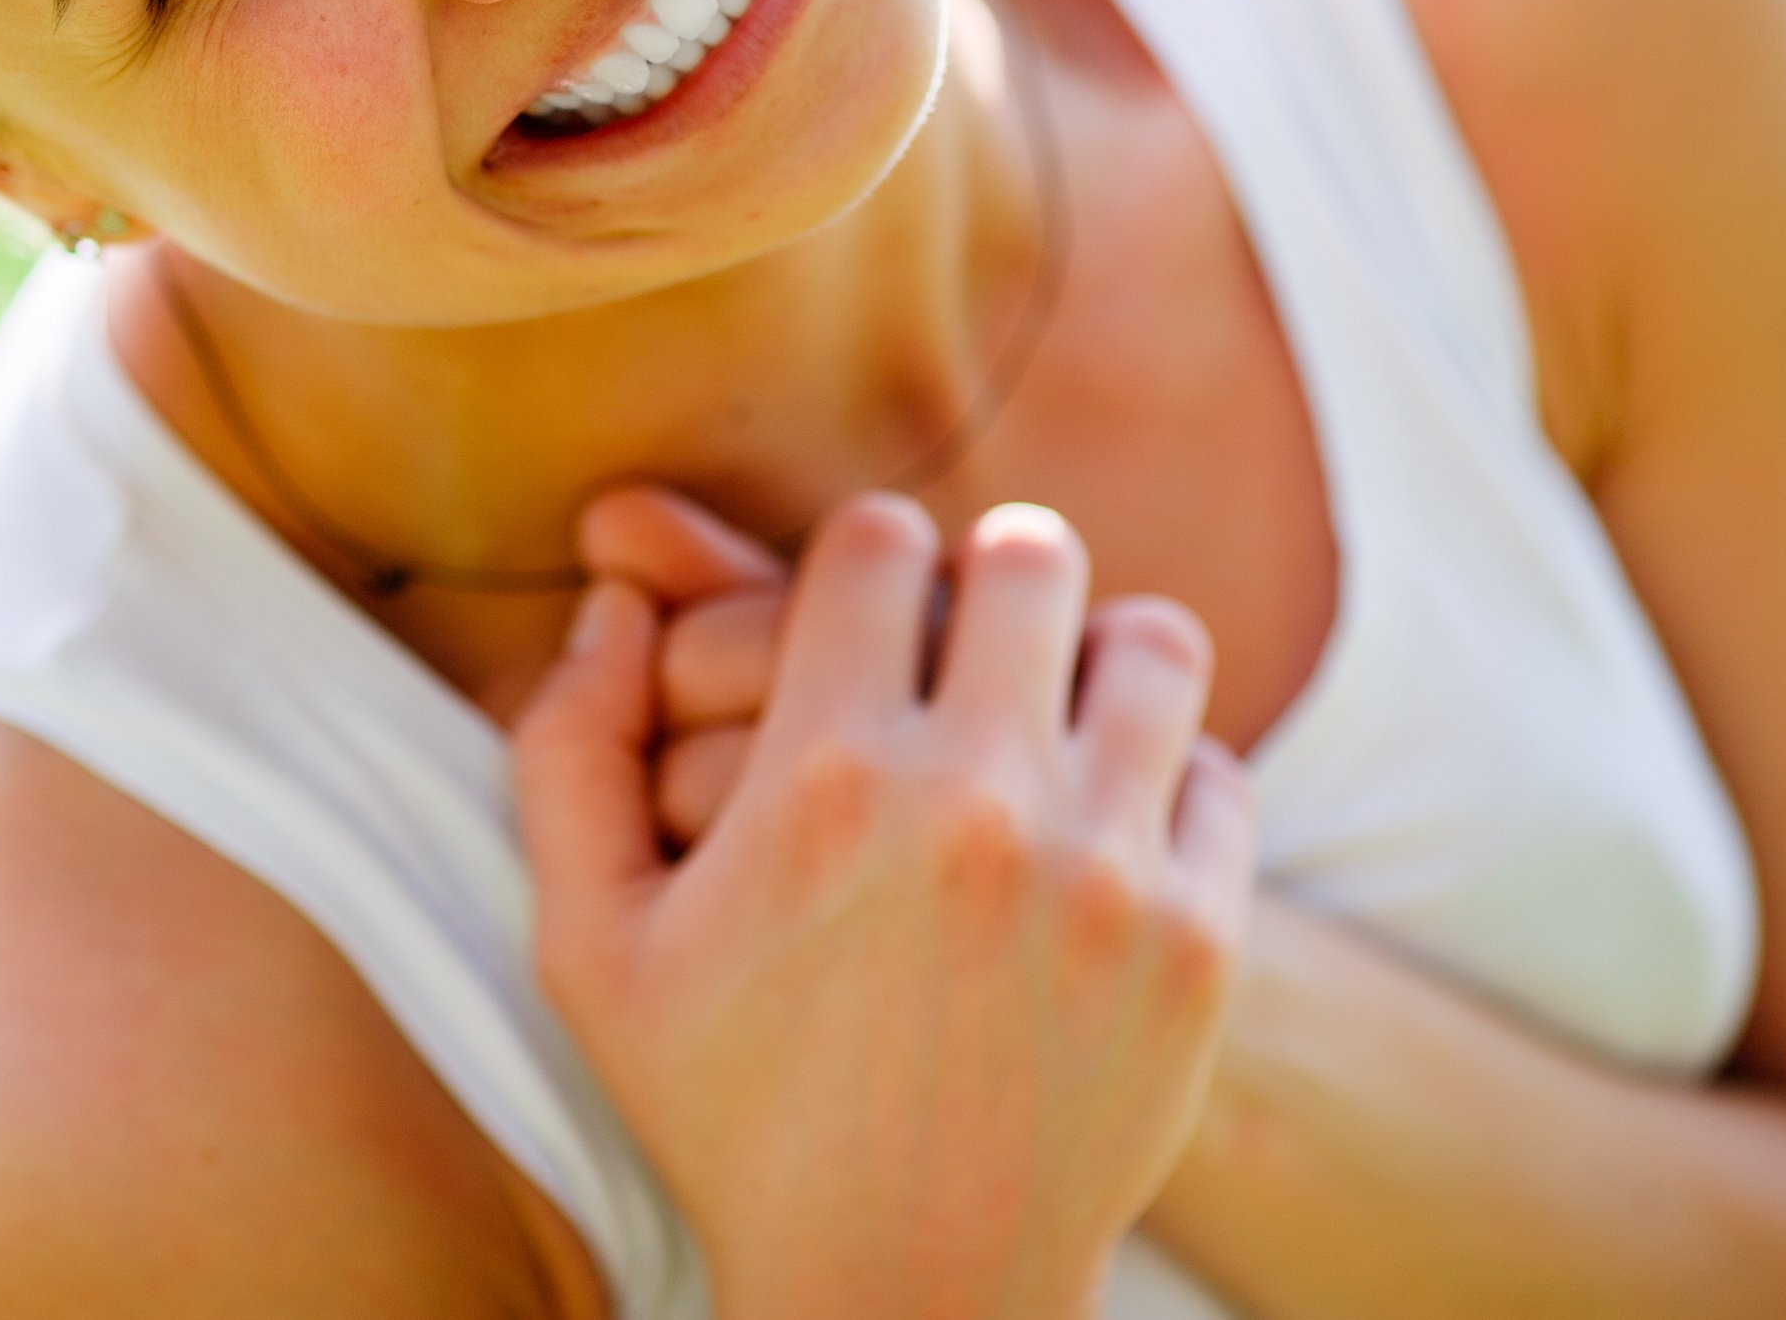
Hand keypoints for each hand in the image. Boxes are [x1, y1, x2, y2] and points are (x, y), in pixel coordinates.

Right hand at [513, 492, 1257, 1319]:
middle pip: (1032, 554)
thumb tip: (609, 601)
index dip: (862, 561)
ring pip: (1152, 644)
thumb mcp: (593, 950)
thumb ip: (568, 754)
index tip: (857, 614)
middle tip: (969, 633)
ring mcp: (1109, 873)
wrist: (904, 1295)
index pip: (878, 541)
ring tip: (1051, 709)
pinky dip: (1165, 781)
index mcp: (827, 783)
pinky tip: (1101, 828)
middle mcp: (981, 806)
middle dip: (991, 578)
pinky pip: (1218, 773)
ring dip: (1095, 660)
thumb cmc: (730, 1113)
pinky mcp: (1202, 944)